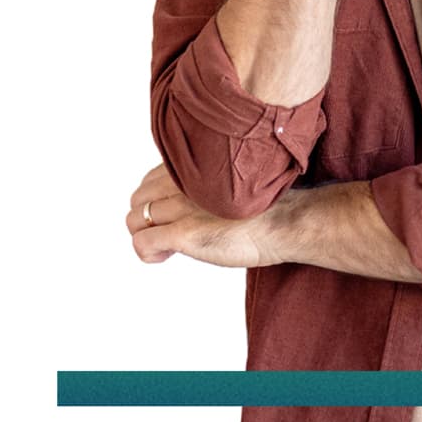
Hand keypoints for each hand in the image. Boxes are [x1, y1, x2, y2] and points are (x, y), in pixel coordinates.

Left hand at [125, 164, 280, 267]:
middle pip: (138, 199)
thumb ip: (206, 182)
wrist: (286, 221)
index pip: (150, 180)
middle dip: (148, 218)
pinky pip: (142, 243)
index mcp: (194, 166)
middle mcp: (183, 182)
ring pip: (135, 220)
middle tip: (171, 231)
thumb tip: (190, 198)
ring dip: (146, 235)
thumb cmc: (268, 206)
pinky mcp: (184, 233)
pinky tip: (167, 255)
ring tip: (170, 245)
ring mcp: (182, 207)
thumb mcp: (232, 181)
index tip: (176, 215)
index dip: (158, 201)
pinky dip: (148, 252)